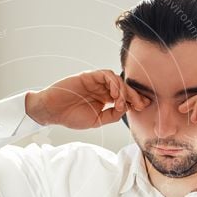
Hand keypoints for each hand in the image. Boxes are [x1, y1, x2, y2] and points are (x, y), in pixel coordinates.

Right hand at [25, 69, 148, 129]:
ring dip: (123, 91)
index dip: (135, 101)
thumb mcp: (96, 121)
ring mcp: (95, 82)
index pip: (123, 97)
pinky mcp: (89, 76)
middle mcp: (101, 89)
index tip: (144, 107)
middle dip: (134, 95)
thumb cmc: (70, 116)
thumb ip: (111, 115)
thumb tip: (125, 109)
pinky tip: (114, 95)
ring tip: (122, 103)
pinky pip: (106, 75)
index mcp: (103, 99)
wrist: (52, 111)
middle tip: (141, 104)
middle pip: (123, 88)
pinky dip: (114, 84)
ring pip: (117, 80)